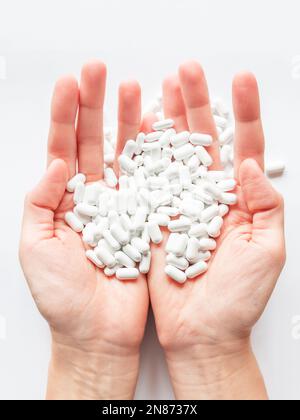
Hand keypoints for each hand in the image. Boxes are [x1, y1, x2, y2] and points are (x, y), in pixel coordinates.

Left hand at [19, 61, 148, 399]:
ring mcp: (121, 206)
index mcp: (63, 201)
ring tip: (132, 88)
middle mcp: (93, 198)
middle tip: (101, 71)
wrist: (98, 332)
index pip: (63, 148)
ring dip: (126, 122)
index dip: (66, 115)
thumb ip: (40, 201)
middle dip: (96, 106)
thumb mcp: (35, 246)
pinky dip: (152, 155)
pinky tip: (155, 129)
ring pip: (123, 156)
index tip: (71, 83)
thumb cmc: (62, 297)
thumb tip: (56, 162)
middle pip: (93, 143)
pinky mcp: (145, 220)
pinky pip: (149, 183)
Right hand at [148, 61, 285, 399]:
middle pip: (205, 141)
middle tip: (188, 70)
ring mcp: (179, 204)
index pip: (244, 146)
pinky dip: (144, 153)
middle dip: (198, 104)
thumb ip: (265, 204)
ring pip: (174, 154)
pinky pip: (148, 180)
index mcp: (240, 200)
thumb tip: (249, 163)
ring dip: (169, 119)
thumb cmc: (237, 299)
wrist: (199, 331)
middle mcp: (209, 196)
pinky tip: (140, 125)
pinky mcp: (154, 217)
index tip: (240, 80)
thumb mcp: (267, 251)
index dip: (244, 112)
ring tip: (163, 85)